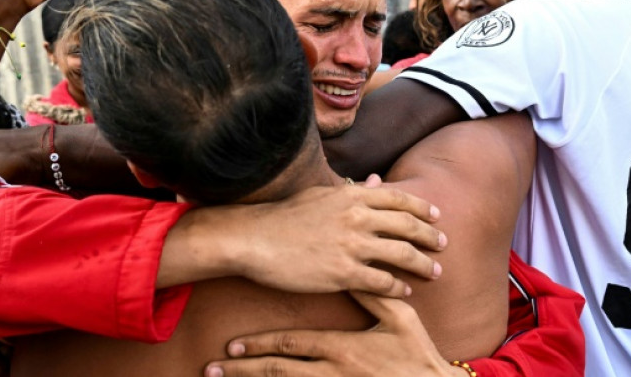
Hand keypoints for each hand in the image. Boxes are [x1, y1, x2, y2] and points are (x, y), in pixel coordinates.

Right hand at [161, 176, 445, 296]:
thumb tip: (373, 181)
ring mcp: (351, 245)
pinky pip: (382, 282)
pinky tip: (405, 291)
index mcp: (352, 195)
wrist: (254, 238)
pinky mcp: (342, 273)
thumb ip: (350, 190)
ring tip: (435, 272)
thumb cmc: (284, 216)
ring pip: (402, 255)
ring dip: (424, 265)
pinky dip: (398, 287)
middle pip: (409, 227)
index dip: (422, 210)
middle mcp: (357, 217)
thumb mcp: (320, 195)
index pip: (400, 200)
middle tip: (443, 245)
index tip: (436, 218)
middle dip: (432, 238)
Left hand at [204, 291, 461, 376]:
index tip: (232, 344)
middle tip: (212, 368)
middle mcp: (332, 374)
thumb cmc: (418, 354)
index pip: (291, 346)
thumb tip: (351, 263)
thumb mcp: (400, 319)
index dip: (260, 346)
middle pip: (278, 372)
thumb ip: (373, 290)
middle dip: (243, 370)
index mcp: (343, 349)